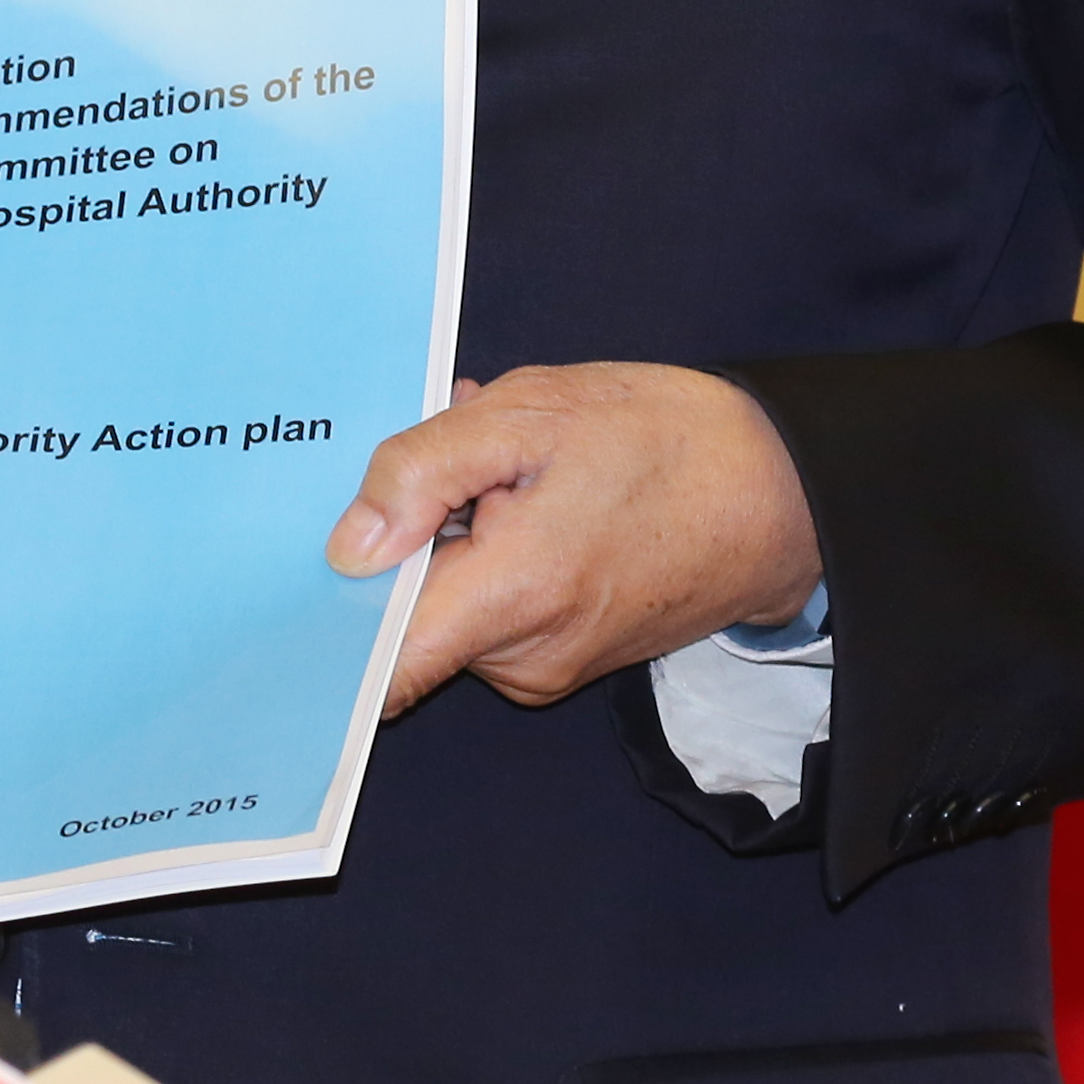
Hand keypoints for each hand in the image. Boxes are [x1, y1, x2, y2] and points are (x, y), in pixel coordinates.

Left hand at [329, 363, 824, 714]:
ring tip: (510, 464)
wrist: (781, 495)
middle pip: (409, 614)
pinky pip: (493, 612)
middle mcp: (523, 659)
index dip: (330, 625)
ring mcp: (548, 668)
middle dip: (410, 534)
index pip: (382, 665)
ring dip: (455, 536)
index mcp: (511, 599)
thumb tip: (348, 544)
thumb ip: (424, 470)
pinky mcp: (567, 660)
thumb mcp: (532, 414)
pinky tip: (531, 494)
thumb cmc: (663, 441)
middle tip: (454, 455)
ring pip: (451, 607)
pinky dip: (491, 555)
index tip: (302, 576)